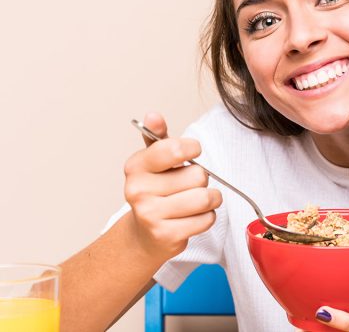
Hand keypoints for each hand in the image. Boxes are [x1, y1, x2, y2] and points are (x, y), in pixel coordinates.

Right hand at [123, 113, 221, 261]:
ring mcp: (150, 215)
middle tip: (189, 185)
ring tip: (195, 200)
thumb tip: (152, 115)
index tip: (193, 152)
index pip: (175, 149)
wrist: (144, 234)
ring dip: (209, 199)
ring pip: (205, 198)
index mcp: (136, 167)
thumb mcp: (155, 161)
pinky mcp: (166, 236)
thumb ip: (157, 136)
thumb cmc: (156, 191)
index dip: (192, 149)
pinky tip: (191, 218)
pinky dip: (206, 217)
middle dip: (202, 179)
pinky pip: (207, 219)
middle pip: (198, 175)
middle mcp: (138, 191)